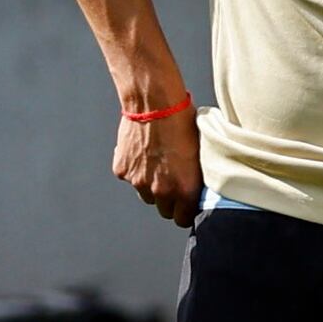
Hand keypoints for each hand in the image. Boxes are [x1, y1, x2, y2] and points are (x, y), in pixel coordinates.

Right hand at [111, 102, 202, 229]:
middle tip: (171, 179)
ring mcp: (139, 182)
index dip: (185, 211)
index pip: (183, 219)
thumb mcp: (200, 151)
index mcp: (185, 189)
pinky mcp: (123, 170)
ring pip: (146, 195)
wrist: (154, 102)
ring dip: (151, 185)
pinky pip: (129, 177)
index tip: (185, 204)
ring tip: (157, 161)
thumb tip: (197, 188)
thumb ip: (196, 177)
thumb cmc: (182, 121)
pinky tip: (142, 150)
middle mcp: (161, 190)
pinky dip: (134, 168)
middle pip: (164, 210)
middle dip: (168, 199)